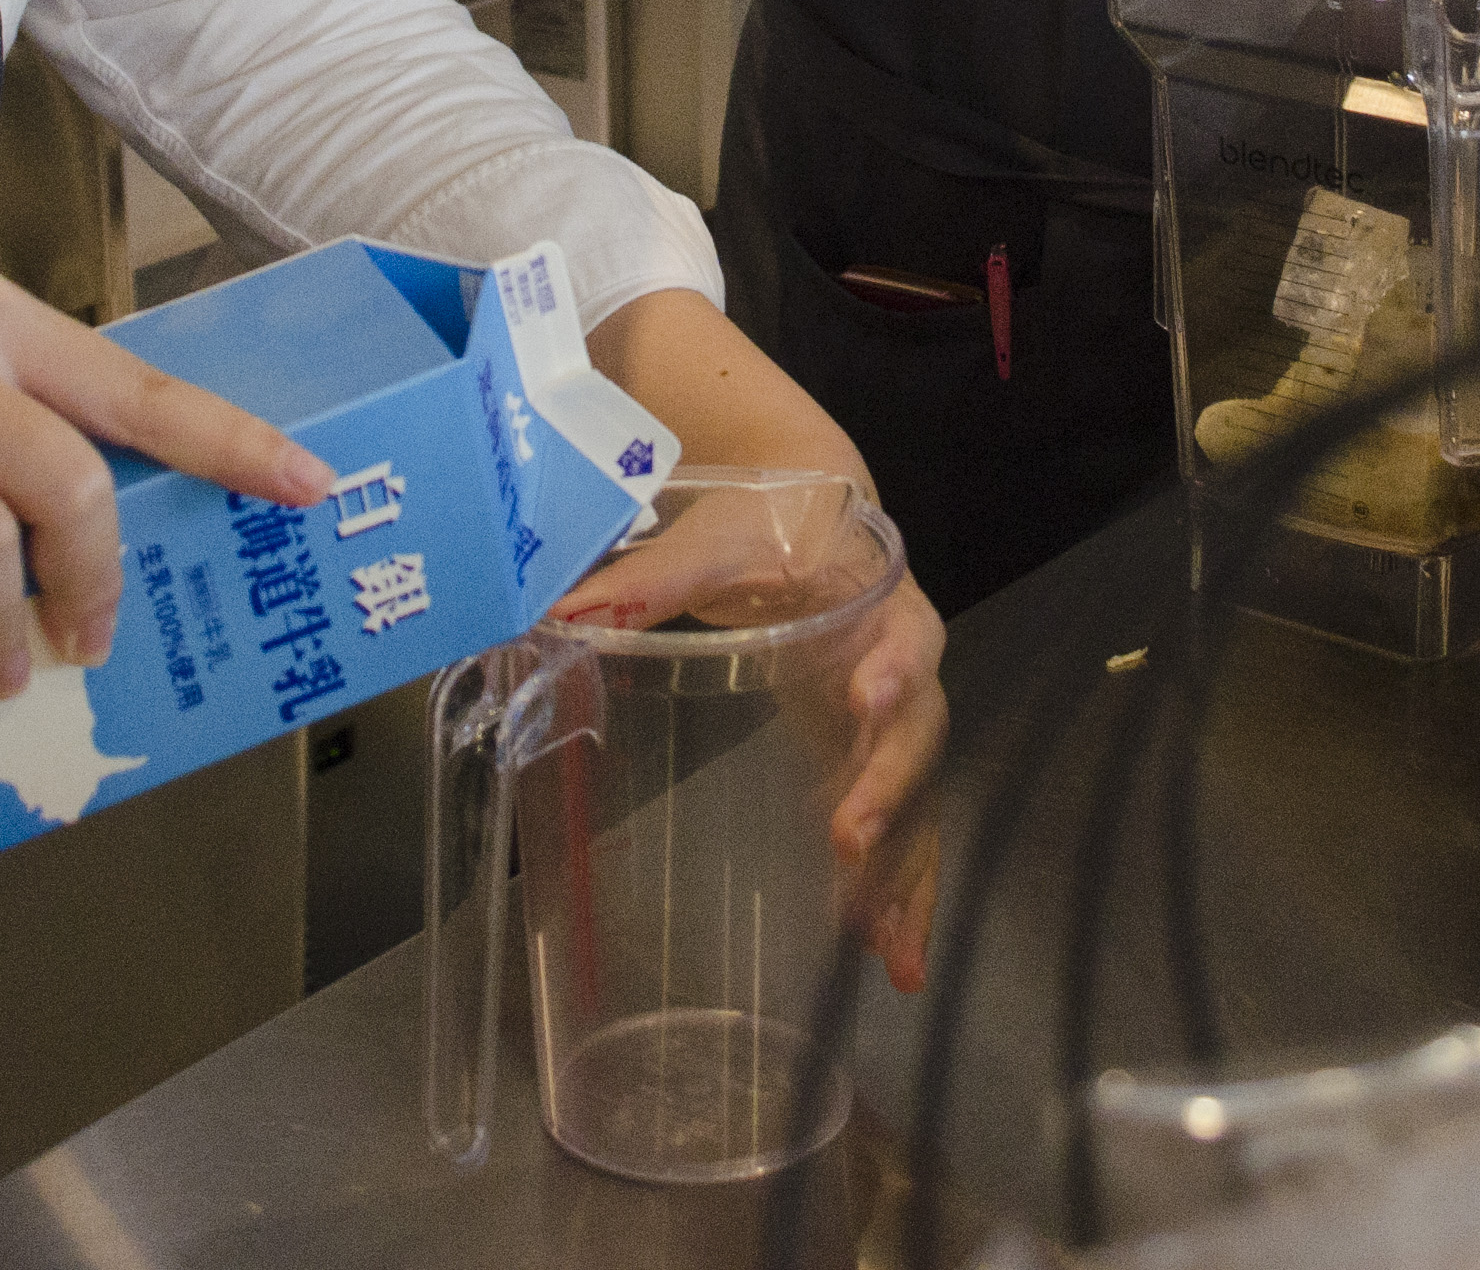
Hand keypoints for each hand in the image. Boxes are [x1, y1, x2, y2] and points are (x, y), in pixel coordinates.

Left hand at [554, 490, 950, 994]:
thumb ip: (650, 579)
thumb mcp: (716, 543)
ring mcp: (895, 727)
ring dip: (906, 876)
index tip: (863, 697)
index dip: (891, 670)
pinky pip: (906, 835)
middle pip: (918, 734)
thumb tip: (558, 615)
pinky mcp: (875, 762)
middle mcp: (905, 670)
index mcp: (879, 606)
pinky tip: (889, 959)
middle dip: (888, 789)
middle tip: (850, 839)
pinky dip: (901, 897)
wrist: (815, 521)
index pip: (902, 639)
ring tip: (892, 952)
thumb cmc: (768, 530)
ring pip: (921, 804)